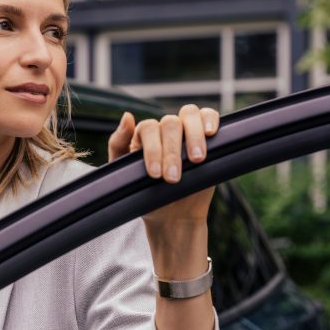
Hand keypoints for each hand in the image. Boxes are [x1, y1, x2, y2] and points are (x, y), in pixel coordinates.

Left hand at [107, 104, 220, 227]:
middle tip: (172, 179)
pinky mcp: (206, 137)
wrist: (171, 215)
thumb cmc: (143, 193)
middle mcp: (165, 129)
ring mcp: (186, 131)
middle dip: (172, 152)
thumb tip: (127, 117)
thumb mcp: (124, 173)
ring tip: (196, 159)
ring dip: (193, 136)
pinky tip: (210, 133)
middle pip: (170, 123)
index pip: (149, 128)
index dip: (153, 149)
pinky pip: (209, 115)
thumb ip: (118, 144)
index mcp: (144, 134)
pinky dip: (211, 119)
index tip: (154, 174)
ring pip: (190, 114)